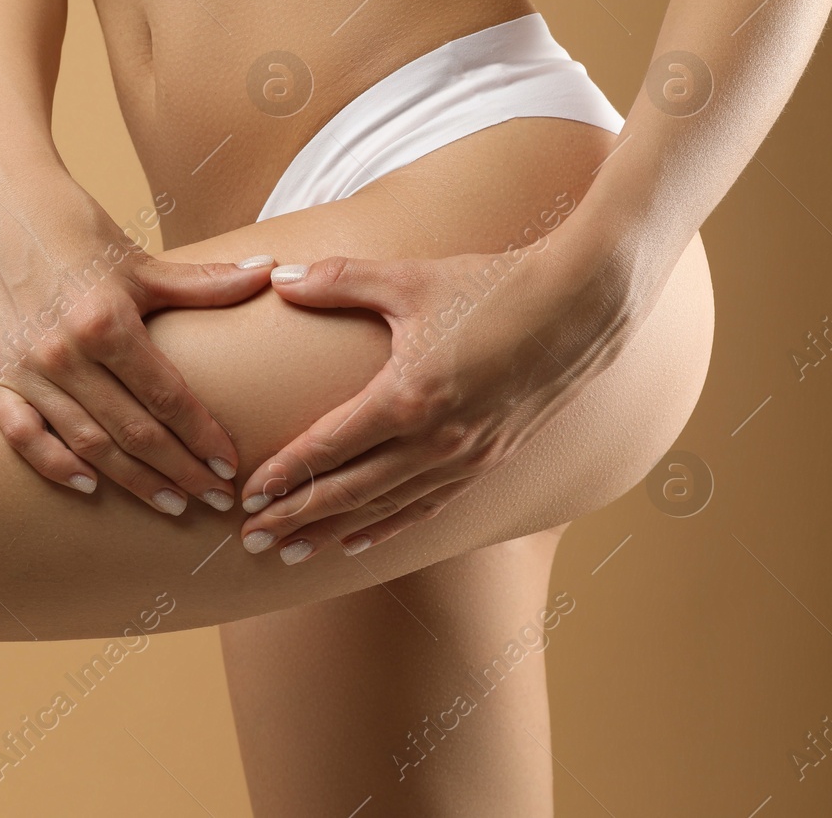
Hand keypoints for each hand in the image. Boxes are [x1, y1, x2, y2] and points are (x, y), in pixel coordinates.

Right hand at [0, 171, 274, 513]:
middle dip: (179, 472)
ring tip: (170, 503)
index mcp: (106, 322)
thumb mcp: (143, 262)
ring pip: (86, 443)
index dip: (202, 437)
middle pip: (133, 431)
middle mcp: (64, 352)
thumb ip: (205, 281)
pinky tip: (89, 485)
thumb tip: (269, 272)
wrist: (3, 206)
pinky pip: (24, 436)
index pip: (168, 397)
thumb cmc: (79, 231)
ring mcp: (26, 368)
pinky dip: (55, 465)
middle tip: (215, 500)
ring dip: (131, 480)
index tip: (229, 468)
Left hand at [239, 237, 639, 563]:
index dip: (286, 473)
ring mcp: (467, 457)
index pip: (330, 447)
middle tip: (252, 539)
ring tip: (291, 551)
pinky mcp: (491, 462)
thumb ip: (339, 281)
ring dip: (334, 531)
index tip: (247, 495)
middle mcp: (437, 440)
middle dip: (297, 517)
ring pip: (386, 509)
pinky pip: (428, 507)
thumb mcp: (410, 279)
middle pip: (350, 492)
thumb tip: (278, 279)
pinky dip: (388, 528)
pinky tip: (358, 542)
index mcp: (409, 396)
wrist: (583, 304)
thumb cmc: (494, 285)